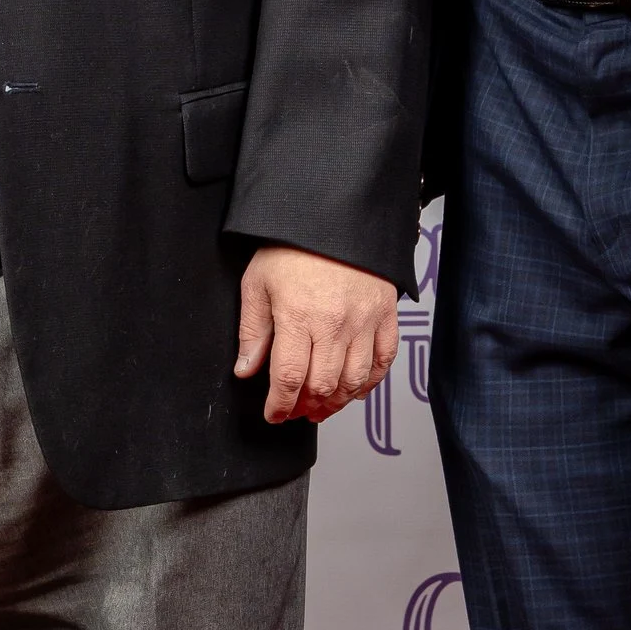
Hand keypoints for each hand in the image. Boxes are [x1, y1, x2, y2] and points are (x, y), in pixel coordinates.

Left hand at [235, 244, 400, 423]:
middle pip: (323, 385)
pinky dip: (370, 382)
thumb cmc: (292, 246)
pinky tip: (354, 389)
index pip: (288, 378)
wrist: (334, 215)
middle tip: (296, 410)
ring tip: (321, 406)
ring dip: (336, 401)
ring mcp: (364, 320)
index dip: (280, 405)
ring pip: (354, 380)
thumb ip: (253, 331)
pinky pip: (383, 359)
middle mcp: (334, 323)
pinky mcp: (385, 314)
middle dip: (306, 407)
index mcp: (298, 316)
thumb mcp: (257, 283)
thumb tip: (246, 370)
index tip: (274, 414)